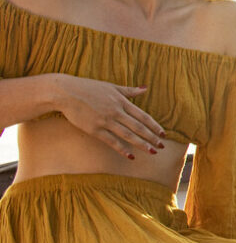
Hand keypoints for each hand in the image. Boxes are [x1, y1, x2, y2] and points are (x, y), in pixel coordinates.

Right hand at [51, 75, 165, 158]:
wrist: (65, 92)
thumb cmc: (89, 88)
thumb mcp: (111, 87)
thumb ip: (129, 91)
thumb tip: (145, 88)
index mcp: (121, 101)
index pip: (143, 116)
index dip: (154, 126)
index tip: (163, 134)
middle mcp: (116, 112)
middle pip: (138, 127)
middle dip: (152, 138)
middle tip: (162, 146)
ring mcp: (105, 121)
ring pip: (128, 135)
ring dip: (142, 144)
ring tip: (152, 152)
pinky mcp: (94, 129)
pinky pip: (111, 141)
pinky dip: (122, 149)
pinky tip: (131, 156)